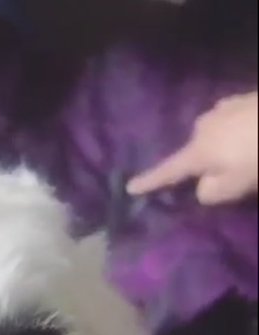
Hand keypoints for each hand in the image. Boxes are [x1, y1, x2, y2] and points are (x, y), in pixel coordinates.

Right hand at [127, 92, 258, 204]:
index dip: (150, 182)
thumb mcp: (233, 187)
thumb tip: (203, 185)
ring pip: (214, 134)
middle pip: (196, 151)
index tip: (130, 187)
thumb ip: (210, 192)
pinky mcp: (243, 98)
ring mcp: (223, 108)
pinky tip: (253, 134)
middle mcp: (203, 126)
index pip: (168, 171)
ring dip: (223, 145)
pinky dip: (237, 131)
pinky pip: (231, 121)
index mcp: (197, 151)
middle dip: (204, 162)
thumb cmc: (258, 158)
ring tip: (245, 153)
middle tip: (227, 175)